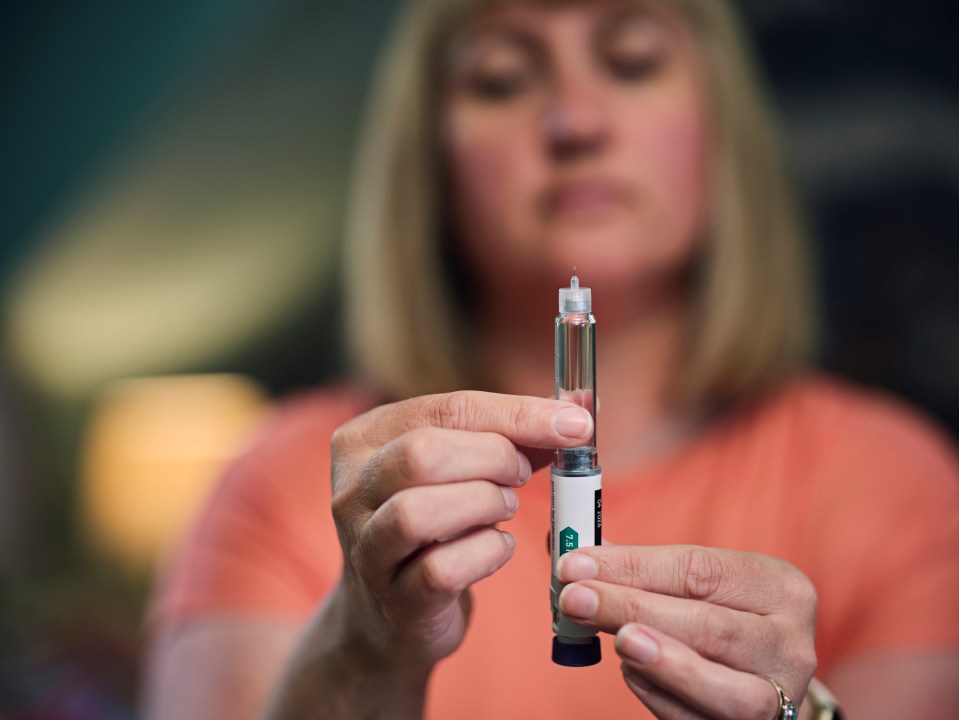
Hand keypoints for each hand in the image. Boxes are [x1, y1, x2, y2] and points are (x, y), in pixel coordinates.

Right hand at [329, 390, 592, 672]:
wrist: (391, 613)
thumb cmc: (436, 525)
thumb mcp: (459, 469)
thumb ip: (511, 437)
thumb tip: (577, 414)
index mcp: (364, 439)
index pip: (446, 408)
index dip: (518, 414)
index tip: (574, 424)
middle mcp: (351, 490)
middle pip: (423, 453)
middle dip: (492, 459)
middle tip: (519, 476)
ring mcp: (365, 548)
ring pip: (418, 512)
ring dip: (483, 504)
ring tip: (505, 509)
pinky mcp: (393, 599)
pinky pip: (441, 570)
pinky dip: (487, 553)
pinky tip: (498, 546)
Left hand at [556, 545, 817, 719]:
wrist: (760, 683)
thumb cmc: (716, 621)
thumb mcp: (695, 587)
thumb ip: (638, 569)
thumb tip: (565, 550)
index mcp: (778, 586)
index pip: (698, 569)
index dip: (632, 566)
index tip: (574, 563)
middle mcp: (790, 642)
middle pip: (707, 624)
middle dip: (631, 606)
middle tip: (574, 598)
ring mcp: (783, 696)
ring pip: (725, 688)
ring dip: (663, 661)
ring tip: (617, 639)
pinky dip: (663, 699)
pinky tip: (630, 674)